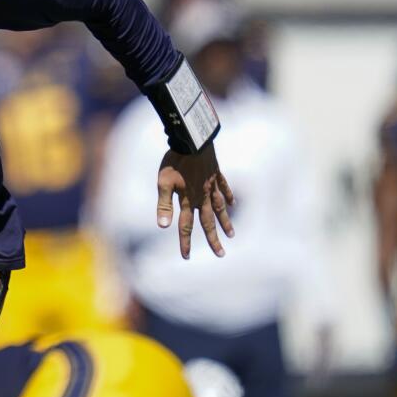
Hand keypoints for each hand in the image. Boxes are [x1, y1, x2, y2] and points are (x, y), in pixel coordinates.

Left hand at [157, 141, 233, 258]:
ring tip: (231, 235)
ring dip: (225, 222)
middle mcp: (202, 196)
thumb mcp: (163, 182)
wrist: (192, 139)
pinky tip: (233, 203)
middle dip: (213, 240)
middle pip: (208, 222)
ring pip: (220, 208)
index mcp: (188, 200)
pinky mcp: (216, 174)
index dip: (185, 242)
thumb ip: (163, 205)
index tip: (187, 257)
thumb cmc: (175, 161)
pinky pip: (224, 188)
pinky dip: (229, 196)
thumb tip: (163, 227)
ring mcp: (211, 185)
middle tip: (221, 254)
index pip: (185, 226)